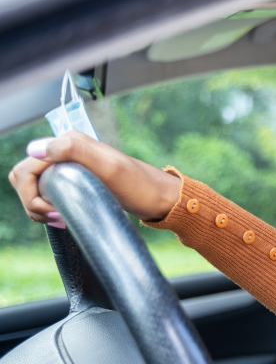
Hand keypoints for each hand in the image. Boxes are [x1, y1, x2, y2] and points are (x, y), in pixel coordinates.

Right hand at [7, 130, 180, 224]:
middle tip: (57, 217)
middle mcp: (65, 153)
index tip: (55, 210)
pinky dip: (48, 209)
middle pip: (24, 178)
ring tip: (62, 219)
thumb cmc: (141, 186)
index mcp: (68, 144)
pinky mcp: (76, 183)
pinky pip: (47, 195)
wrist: (162, 200)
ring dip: (39, 208)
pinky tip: (64, 218)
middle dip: (32, 201)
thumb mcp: (110, 168)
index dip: (31, 193)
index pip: (26, 168)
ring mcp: (70, 169)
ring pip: (33, 188)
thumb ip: (74, 151)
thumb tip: (36, 149)